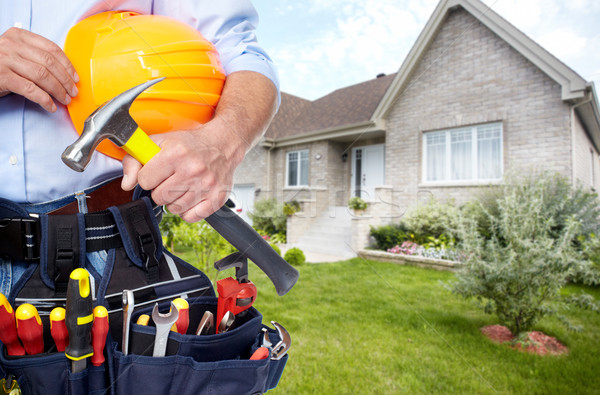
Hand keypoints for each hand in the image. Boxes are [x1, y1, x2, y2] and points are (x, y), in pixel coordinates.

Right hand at [0, 27, 78, 111]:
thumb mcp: (16, 54)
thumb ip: (34, 56)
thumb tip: (64, 73)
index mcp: (18, 36)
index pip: (51, 48)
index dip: (67, 65)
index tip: (75, 77)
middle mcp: (11, 45)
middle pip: (49, 63)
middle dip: (65, 80)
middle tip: (72, 92)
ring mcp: (5, 60)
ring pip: (42, 76)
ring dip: (58, 90)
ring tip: (64, 99)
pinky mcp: (2, 77)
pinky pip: (30, 89)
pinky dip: (44, 100)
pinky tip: (50, 106)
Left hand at [121, 120, 243, 222]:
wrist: (223, 144)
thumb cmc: (190, 144)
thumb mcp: (159, 142)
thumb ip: (135, 160)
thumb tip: (126, 184)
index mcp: (175, 154)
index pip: (144, 181)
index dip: (148, 177)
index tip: (156, 172)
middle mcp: (192, 170)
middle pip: (159, 197)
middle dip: (161, 190)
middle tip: (170, 180)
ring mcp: (206, 186)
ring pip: (174, 209)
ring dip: (174, 200)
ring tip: (182, 187)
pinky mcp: (217, 198)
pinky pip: (191, 217)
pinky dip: (188, 211)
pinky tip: (191, 197)